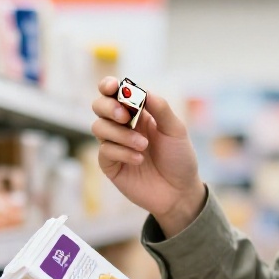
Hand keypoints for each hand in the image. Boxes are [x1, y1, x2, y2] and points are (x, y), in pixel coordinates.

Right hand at [91, 77, 203, 234]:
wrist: (180, 191)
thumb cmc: (179, 158)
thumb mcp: (176, 130)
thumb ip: (160, 109)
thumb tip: (142, 91)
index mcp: (137, 113)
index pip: (115, 93)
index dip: (108, 86)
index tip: (112, 87)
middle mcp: (122, 126)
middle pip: (99, 106)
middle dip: (108, 107)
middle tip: (125, 116)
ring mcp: (114, 145)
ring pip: (99, 128)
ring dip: (120, 134)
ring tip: (143, 146)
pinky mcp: (110, 165)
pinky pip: (105, 151)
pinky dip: (122, 152)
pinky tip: (139, 159)